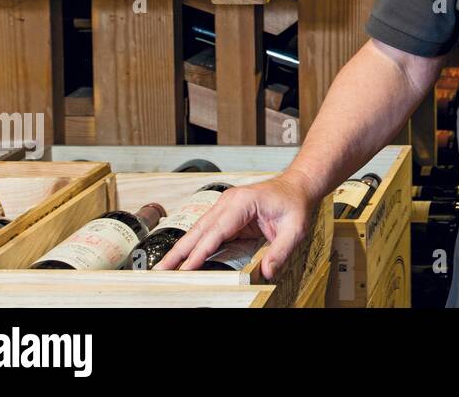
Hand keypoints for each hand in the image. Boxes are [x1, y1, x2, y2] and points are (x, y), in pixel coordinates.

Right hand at [154, 172, 315, 278]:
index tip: (186, 268)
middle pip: (199, 230)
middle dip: (179, 251)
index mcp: (243, 203)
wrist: (297, 186)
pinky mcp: (227, 214)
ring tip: (165, 267)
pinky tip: (184, 258)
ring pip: (199, 230)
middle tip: (161, 269)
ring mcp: (225, 206)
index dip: (200, 251)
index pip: (216, 231)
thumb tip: (267, 272)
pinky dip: (194, 244)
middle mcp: (229, 202)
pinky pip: (207, 231)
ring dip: (182, 248)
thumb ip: (280, 251)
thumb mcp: (295, 229)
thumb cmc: (295, 203)